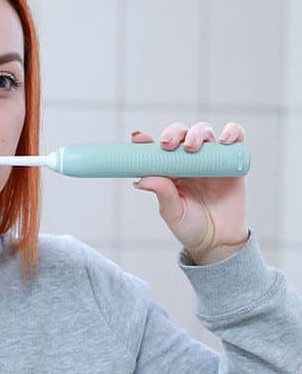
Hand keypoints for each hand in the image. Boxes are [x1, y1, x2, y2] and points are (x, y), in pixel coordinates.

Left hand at [131, 122, 249, 264]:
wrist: (219, 242)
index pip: (156, 148)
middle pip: (180, 133)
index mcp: (168, 169)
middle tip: (168, 144)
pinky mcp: (232, 161)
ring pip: (204, 132)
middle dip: (173, 133)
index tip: (138, 137)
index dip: (146, 140)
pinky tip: (226, 139)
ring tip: (192, 147)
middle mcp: (188, 160)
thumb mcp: (173, 212)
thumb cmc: (191, 226)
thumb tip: (141, 180)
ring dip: (197, 132)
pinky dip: (233, 132)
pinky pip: (235, 139)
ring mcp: (210, 159)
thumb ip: (162, 194)